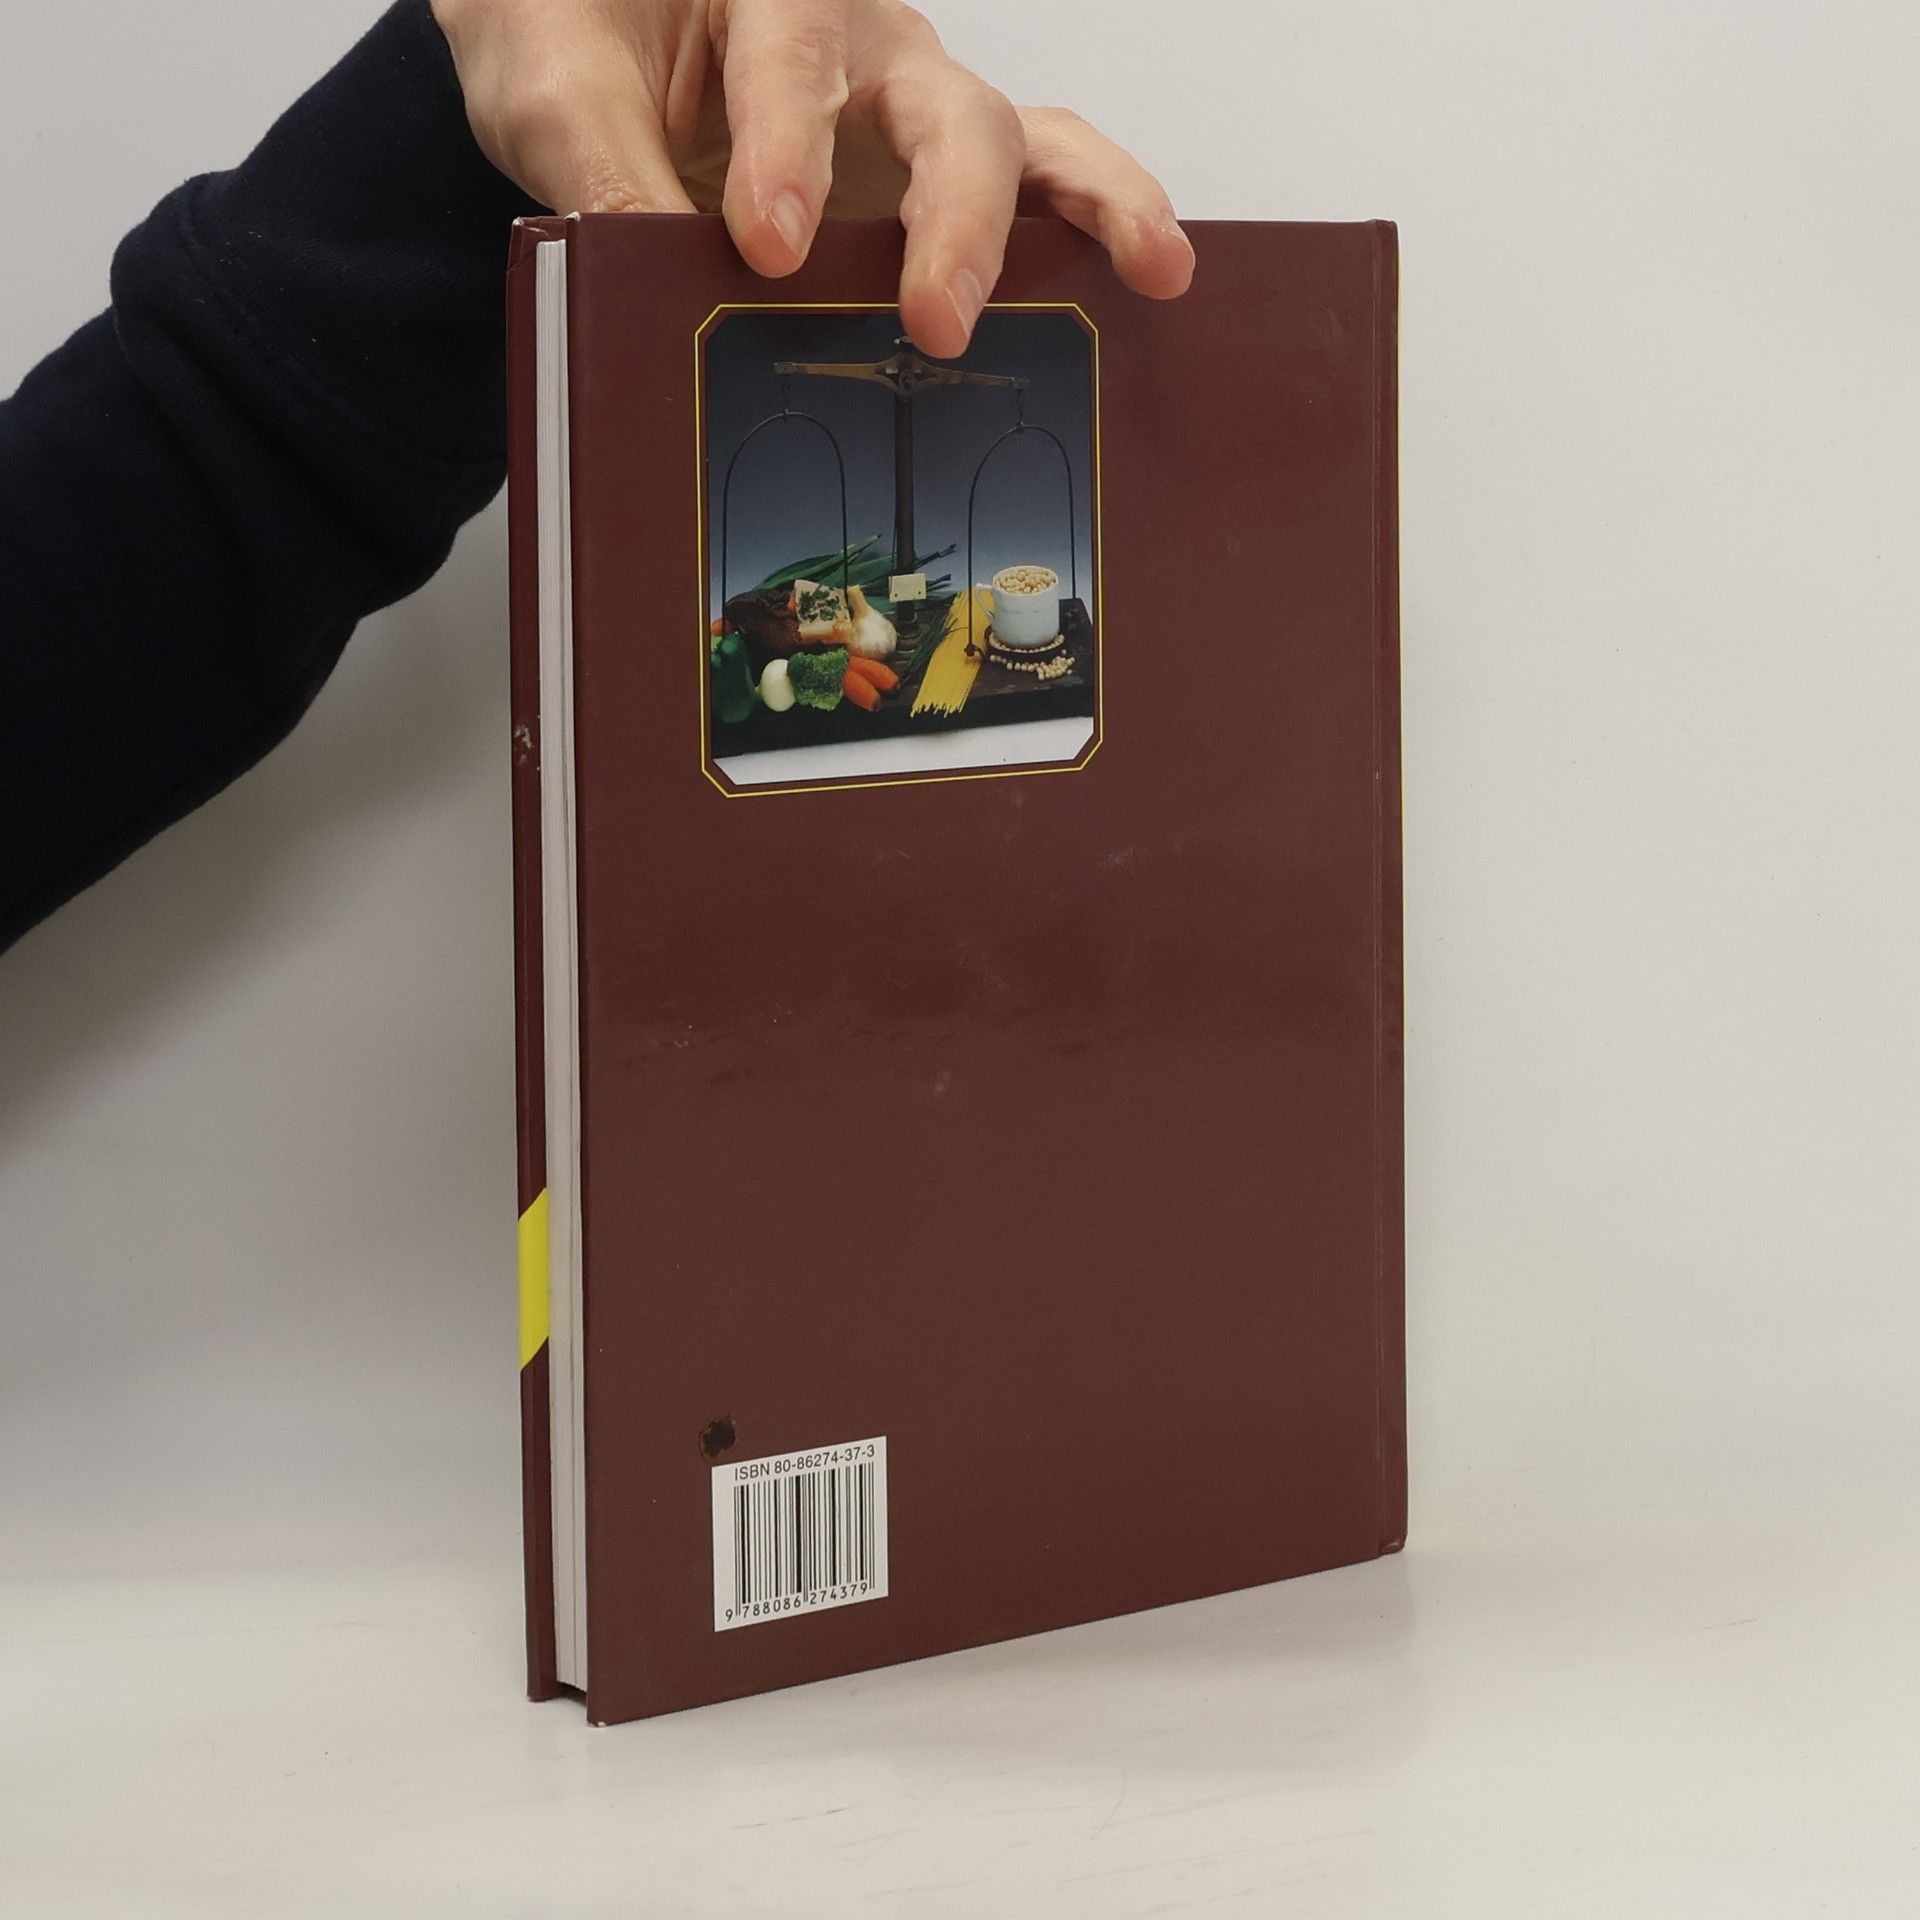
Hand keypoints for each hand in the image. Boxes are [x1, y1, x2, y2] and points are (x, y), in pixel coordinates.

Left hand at [430, 0, 1193, 356]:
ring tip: (1147, 268)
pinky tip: (1148, 275)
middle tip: (935, 316)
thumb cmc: (572, 27)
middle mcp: (857, 37)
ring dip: (1083, 207)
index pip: (789, 61)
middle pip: (940, 106)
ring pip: (1018, 136)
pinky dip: (1093, 221)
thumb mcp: (547, 76)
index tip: (768, 245)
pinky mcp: (932, 175)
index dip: (786, 151)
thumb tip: (636, 269)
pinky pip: (1038, 180)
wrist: (589, 35)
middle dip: (948, 215)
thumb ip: (592, 159)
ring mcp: (909, 107)